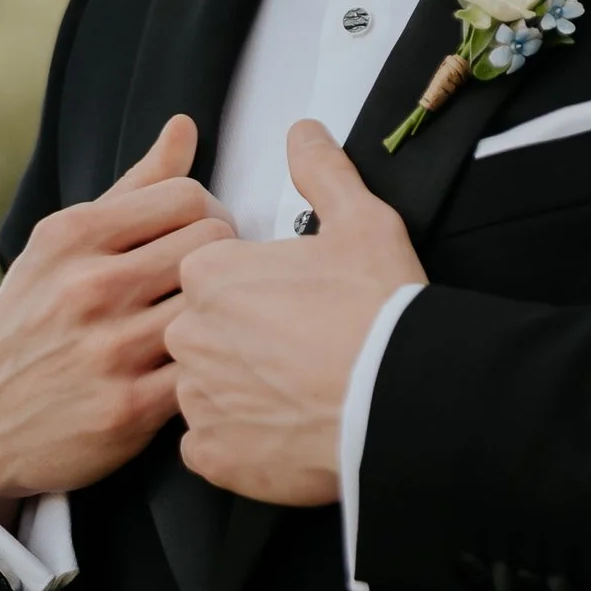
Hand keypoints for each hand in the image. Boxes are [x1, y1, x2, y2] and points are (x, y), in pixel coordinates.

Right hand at [0, 114, 234, 512]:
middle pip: (210, 242)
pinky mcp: (128, 409)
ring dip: (220, 311)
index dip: (208, 212)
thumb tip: (185, 126)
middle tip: (210, 278)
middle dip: (221, 255)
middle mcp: (88, 287)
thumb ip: (132, 187)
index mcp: (73, 236)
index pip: (188, 196)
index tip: (200, 235)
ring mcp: (108, 350)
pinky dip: (209, 363)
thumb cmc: (31, 318)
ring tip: (208, 319)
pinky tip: (197, 364)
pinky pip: (203, 368)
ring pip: (213, 303)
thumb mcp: (62, 245)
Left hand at [167, 125, 424, 507]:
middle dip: (242, 337)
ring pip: (203, 387)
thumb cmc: (378, 313)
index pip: (208, 275)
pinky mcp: (214, 455)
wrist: (400, 400)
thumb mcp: (361, 221)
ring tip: (295, 388)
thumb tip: (303, 135)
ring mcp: (199, 399)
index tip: (291, 301)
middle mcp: (190, 335)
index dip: (255, 286)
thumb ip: (321, 171)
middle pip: (201, 330)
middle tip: (298, 345)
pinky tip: (280, 428)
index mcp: (210, 275)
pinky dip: (237, 440)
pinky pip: (209, 444)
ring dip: (238, 388)